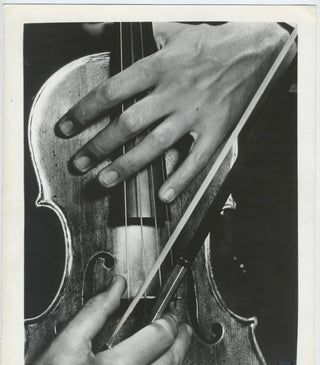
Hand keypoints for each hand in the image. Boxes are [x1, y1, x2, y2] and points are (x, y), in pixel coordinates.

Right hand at [29, 275, 191, 364]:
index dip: (169, 318)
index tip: (171, 310)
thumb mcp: (65, 343)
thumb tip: (116, 286)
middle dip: (180, 338)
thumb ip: (95, 311)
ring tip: (177, 343)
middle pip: (170, 361)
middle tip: (180, 325)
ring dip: (176, 357)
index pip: (157, 336)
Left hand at [56, 22, 288, 202]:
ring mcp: (194, 114)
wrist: (257, 50)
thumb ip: (135, 34)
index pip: (112, 92)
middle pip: (128, 123)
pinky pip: (196, 159)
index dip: (84, 112)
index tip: (66, 128)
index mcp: (159, 67)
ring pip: (155, 144)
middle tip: (79, 164)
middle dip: (98, 146)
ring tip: (105, 180)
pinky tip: (164, 194)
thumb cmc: (212, 43)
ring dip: (127, 165)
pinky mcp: (215, 130)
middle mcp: (173, 92)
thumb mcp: (171, 29)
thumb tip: (95, 25)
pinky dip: (181, 179)